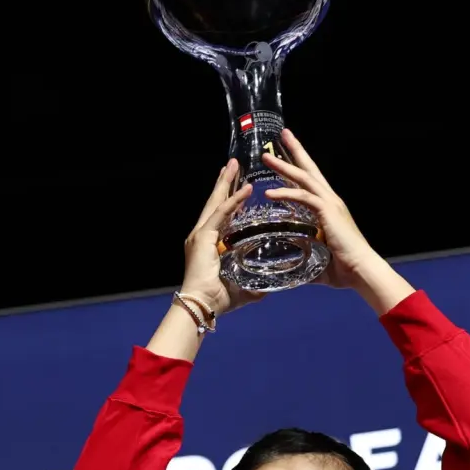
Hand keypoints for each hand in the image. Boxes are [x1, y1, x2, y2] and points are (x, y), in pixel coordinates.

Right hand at [182, 159, 261, 314]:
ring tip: (234, 165)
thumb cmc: (218, 299)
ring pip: (216, 202)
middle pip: (215, 202)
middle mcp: (201, 235)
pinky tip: (246, 189)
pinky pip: (221, 214)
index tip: (238, 185)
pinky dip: (234, 201)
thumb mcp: (242, 287)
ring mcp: (200, 235)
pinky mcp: (202, 237)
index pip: (220, 215)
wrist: (201, 306)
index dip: (229, 198)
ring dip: (226, 183)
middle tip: (233, 164)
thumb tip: (269, 287)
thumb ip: (255, 285)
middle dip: (224, 182)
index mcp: (208, 244)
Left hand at [259, 129, 386, 292]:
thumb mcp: (315, 257)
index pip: (310, 182)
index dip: (298, 166)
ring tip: (266, 158)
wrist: (360, 271)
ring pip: (305, 179)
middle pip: (309, 170)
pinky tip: (270, 193)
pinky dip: (287, 194)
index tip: (284, 154)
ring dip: (285, 167)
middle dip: (294, 152)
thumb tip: (287, 264)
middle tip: (282, 135)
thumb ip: (302, 253)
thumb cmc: (342, 268)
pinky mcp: (328, 213)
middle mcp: (330, 201)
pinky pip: (304, 198)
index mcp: (328, 208)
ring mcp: (330, 204)